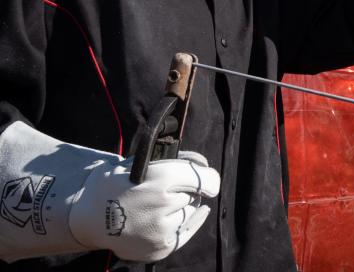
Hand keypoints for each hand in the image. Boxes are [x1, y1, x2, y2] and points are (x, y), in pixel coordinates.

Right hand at [69, 151, 220, 262]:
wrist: (90, 218)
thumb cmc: (117, 185)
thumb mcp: (142, 163)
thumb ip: (177, 160)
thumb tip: (204, 164)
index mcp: (159, 180)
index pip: (204, 179)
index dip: (206, 176)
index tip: (207, 176)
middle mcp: (163, 206)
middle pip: (195, 195)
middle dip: (186, 190)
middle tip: (167, 190)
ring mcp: (161, 231)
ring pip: (191, 212)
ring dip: (183, 207)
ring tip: (162, 205)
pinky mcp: (160, 248)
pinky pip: (187, 232)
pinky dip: (189, 221)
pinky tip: (190, 214)